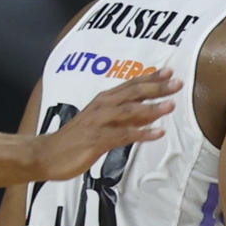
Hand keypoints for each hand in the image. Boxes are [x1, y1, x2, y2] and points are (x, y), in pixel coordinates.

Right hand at [33, 69, 180, 179]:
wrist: (48, 154)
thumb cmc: (78, 138)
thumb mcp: (105, 123)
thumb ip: (128, 117)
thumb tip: (153, 112)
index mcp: (104, 101)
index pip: (130, 85)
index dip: (150, 78)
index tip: (170, 72)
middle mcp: (102, 107)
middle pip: (132, 93)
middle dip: (156, 87)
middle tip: (178, 83)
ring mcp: (99, 122)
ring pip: (128, 111)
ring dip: (151, 107)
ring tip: (171, 105)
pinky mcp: (97, 140)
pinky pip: (122, 135)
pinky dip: (141, 133)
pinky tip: (158, 133)